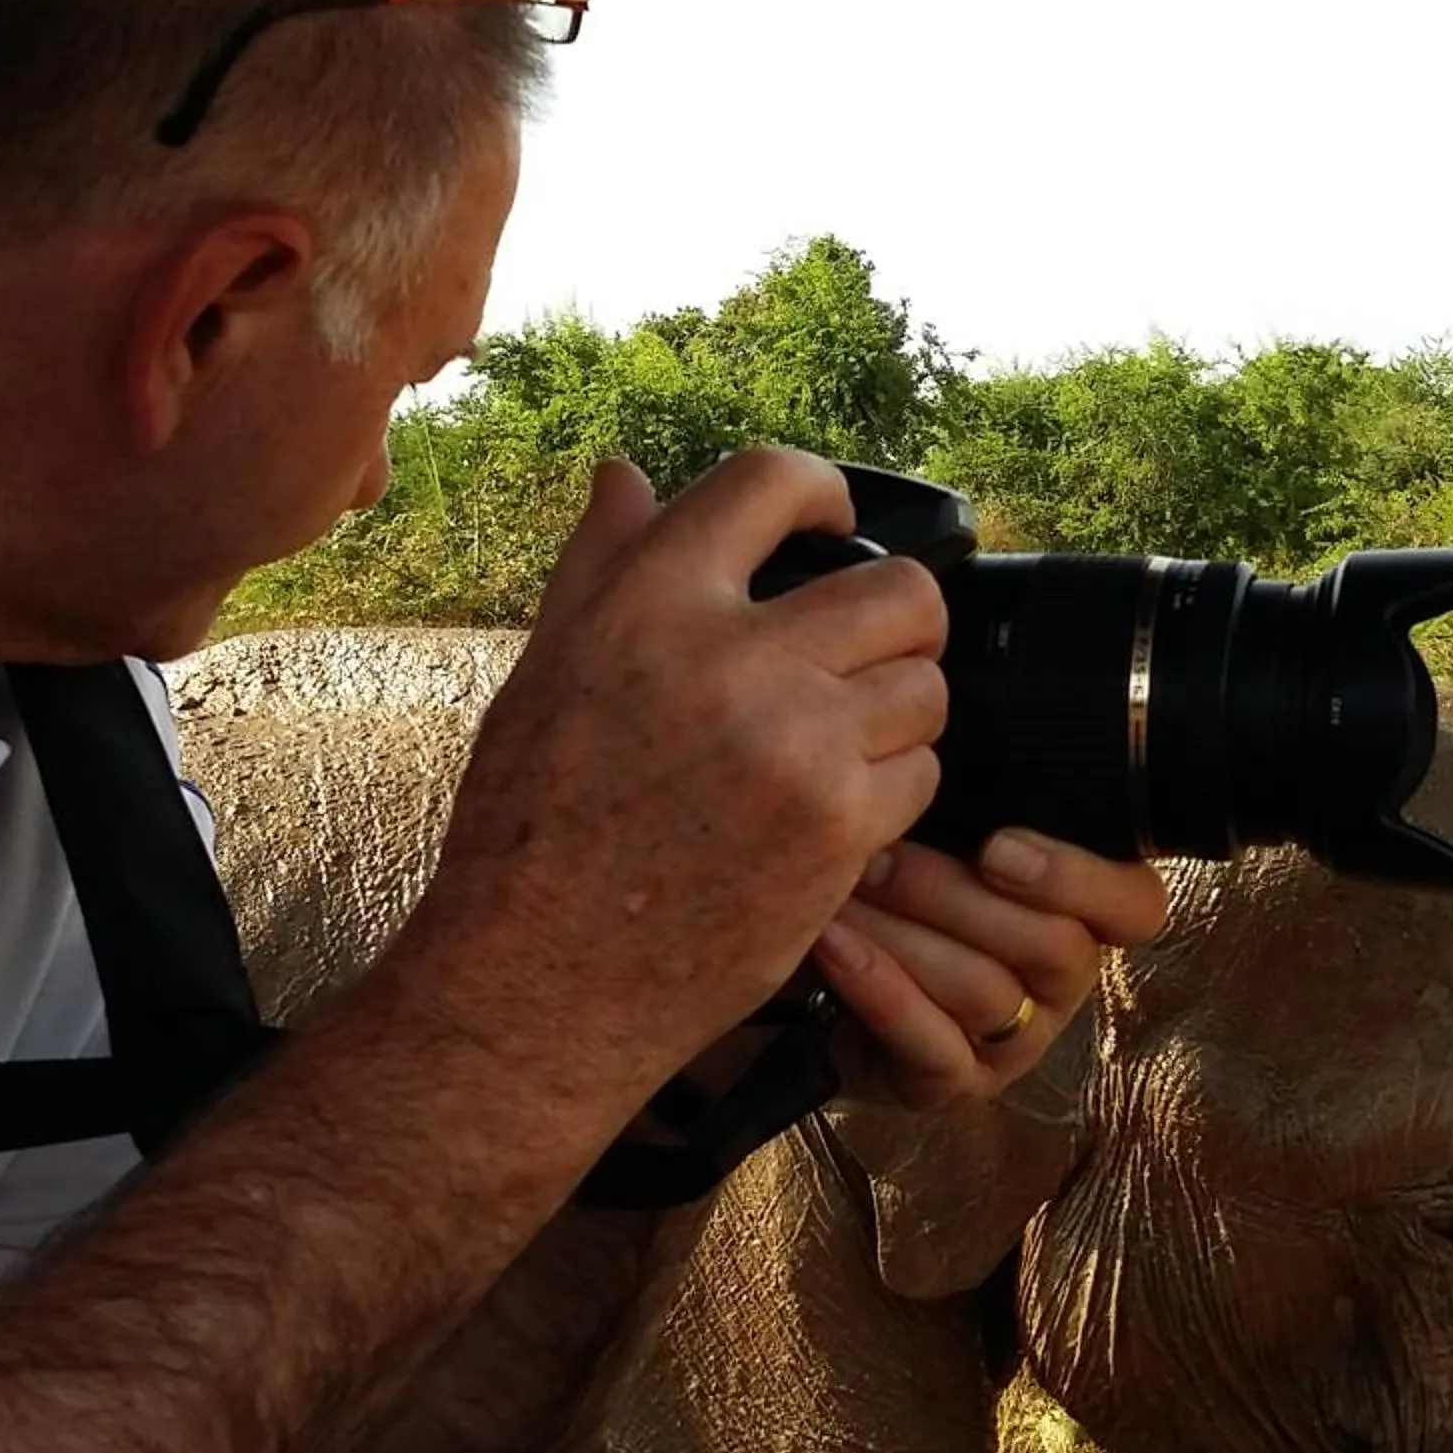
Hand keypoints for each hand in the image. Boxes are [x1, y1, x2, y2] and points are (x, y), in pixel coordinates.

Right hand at [413, 448, 950, 1097]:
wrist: (540, 980)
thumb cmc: (528, 829)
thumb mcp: (543, 674)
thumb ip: (598, 565)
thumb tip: (624, 473)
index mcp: (647, 603)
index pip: (770, 481)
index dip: (820, 490)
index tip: (832, 521)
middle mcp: (729, 659)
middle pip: (899, 589)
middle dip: (898, 615)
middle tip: (866, 651)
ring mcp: (795, 745)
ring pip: (924, 688)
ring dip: (898, 710)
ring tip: (841, 742)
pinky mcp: (837, 830)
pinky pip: (921, 776)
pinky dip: (891, 791)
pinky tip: (834, 811)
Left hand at [815, 828, 1168, 1111]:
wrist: (824, 969)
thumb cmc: (901, 880)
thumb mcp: (948, 827)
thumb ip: (981, 794)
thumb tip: (955, 724)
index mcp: (1084, 911)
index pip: (1135, 906)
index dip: (1080, 879)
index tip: (998, 847)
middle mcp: (1063, 980)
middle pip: (1050, 944)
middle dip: (953, 894)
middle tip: (880, 855)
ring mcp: (1014, 1040)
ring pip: (986, 990)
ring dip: (907, 933)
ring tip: (846, 890)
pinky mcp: (956, 1084)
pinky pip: (932, 1045)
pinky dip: (879, 988)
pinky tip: (834, 944)